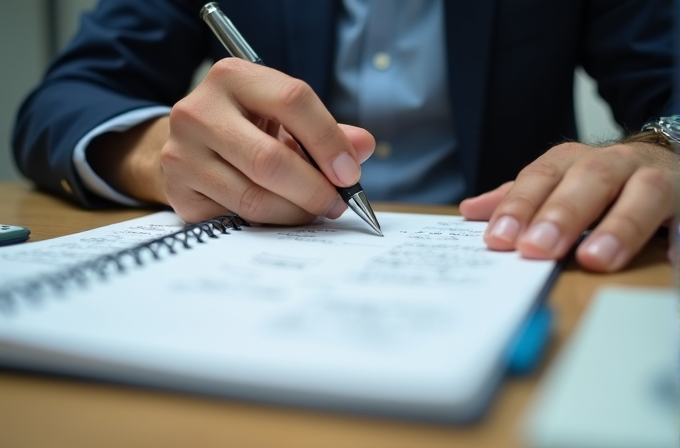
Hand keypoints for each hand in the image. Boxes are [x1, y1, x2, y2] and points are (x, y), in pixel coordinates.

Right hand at [89, 58, 374, 223]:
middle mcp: (199, 111)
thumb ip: (327, 130)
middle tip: (336, 204)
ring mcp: (182, 154)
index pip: (292, 100)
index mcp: (232, 77)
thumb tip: (364, 147)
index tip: (349, 173)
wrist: (192, 142)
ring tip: (314, 211)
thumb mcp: (283, 116)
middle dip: (314, 190)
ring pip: (254, 198)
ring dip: (295, 213)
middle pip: (271, 160)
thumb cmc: (248, 125)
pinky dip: (269, 224)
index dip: (328, 141)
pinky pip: (236, 219)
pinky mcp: (178, 193)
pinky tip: (282, 216)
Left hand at [459, 141, 678, 271]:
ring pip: (642, 192)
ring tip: (595, 259)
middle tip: (536, 249)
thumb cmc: (599, 182)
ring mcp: (654, 177)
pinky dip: (679, 239)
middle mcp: (613, 162)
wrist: (664, 163)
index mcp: (571, 160)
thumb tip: (470, 211)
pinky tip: (672, 259)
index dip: (520, 206)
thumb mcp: (556, 183)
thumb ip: (519, 198)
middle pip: (588, 180)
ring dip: (619, 226)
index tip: (500, 239)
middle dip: (561, 214)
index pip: (540, 177)